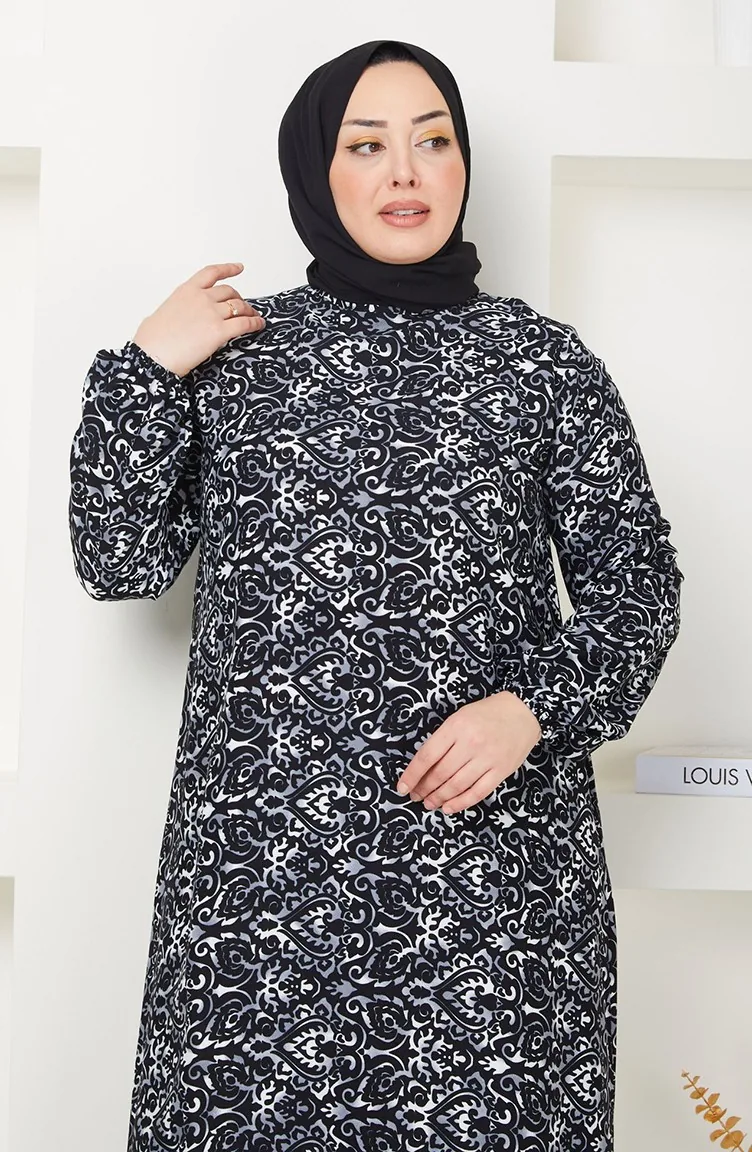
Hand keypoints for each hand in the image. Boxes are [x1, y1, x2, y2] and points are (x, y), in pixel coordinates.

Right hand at [132, 262, 264, 377]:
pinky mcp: (220, 331)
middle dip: (239, 299)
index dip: (228, 269)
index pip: (211, 273)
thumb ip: (174, 310)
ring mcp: (212, 313)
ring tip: (254, 317)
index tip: (239, 268)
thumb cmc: (152, 340)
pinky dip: (255, 323)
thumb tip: (174, 316)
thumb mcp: (160, 314)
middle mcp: (201, 298)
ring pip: (239, 306)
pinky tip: (259, 325)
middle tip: (244, 307)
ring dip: (249, 311)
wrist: (153, 356)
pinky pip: (244, 323)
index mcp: (186, 291)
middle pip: (229, 292)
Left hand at [395, 691, 542, 813]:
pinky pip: (478, 792)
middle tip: (415, 797)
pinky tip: (449, 807)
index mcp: (456, 726)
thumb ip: (443, 739)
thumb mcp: (459, 717)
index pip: (427, 755)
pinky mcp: (501, 771)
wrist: (523, 712)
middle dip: (424, 789)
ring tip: (429, 804)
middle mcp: (471, 743)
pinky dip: (461, 803)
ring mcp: (487, 759)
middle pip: (440, 773)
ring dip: (439, 798)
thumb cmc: (487, 713)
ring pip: (457, 785)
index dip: (412, 774)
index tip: (402, 787)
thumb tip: (424, 766)